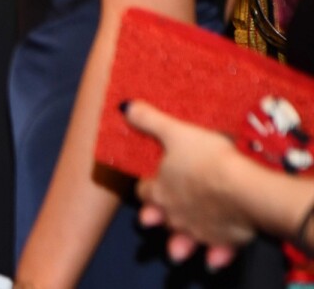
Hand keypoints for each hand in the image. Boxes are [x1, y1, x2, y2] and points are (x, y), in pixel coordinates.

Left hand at [124, 101, 253, 265]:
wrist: (243, 189)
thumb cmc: (206, 158)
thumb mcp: (175, 132)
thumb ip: (150, 121)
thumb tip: (124, 107)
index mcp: (160, 190)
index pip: (144, 190)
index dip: (146, 186)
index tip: (148, 184)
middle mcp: (175, 214)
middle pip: (160, 218)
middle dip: (156, 218)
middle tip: (150, 220)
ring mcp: (198, 231)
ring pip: (183, 242)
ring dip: (179, 245)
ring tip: (174, 252)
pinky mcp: (224, 241)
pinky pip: (217, 252)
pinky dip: (215, 255)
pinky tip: (214, 259)